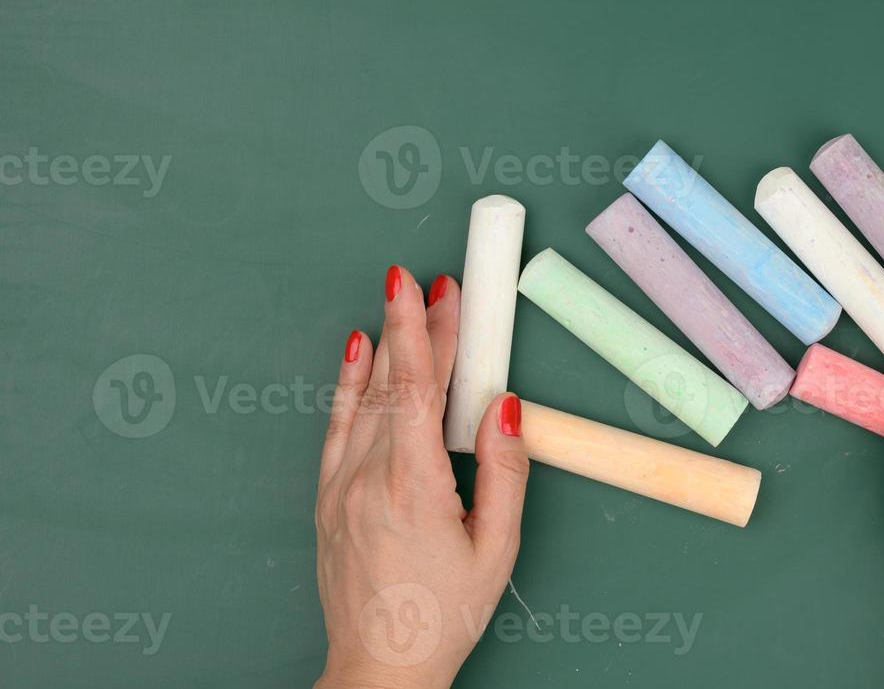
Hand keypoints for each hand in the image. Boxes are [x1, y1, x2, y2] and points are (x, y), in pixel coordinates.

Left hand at [314, 266, 528, 688]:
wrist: (381, 667)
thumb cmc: (443, 614)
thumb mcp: (497, 547)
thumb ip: (504, 470)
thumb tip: (505, 407)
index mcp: (413, 486)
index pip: (418, 386)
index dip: (427, 330)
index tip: (435, 288)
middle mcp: (368, 478)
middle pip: (393, 382)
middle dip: (414, 325)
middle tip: (432, 281)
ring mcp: (341, 486)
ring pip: (362, 398)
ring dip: (384, 345)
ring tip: (399, 300)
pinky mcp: (329, 498)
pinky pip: (336, 425)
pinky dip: (348, 383)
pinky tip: (357, 353)